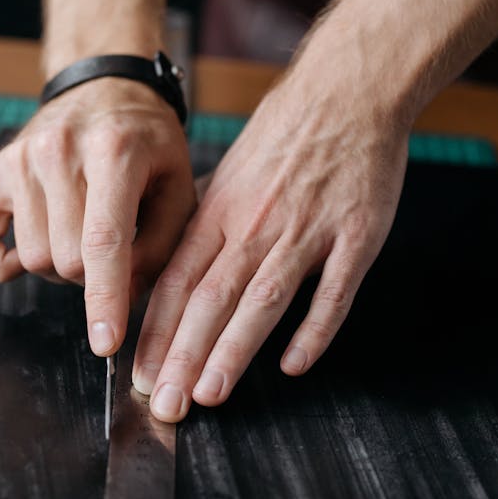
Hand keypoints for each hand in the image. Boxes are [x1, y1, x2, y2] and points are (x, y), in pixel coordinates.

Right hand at [0, 80, 195, 354]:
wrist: (105, 86)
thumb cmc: (148, 141)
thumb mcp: (178, 184)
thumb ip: (162, 244)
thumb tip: (126, 297)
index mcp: (115, 150)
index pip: (104, 241)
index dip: (105, 299)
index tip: (106, 343)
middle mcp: (58, 150)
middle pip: (67, 259)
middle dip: (94, 274)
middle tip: (112, 249)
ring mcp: (20, 160)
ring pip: (33, 258)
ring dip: (60, 265)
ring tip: (81, 233)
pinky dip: (4, 263)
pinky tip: (33, 246)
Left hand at [131, 63, 408, 421]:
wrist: (348, 93)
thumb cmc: (286, 134)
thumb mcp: (229, 169)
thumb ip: (201, 218)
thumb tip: (168, 258)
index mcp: (221, 211)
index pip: (177, 281)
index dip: (157, 332)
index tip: (142, 375)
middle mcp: (255, 224)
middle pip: (211, 298)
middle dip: (184, 356)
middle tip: (167, 405)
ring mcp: (307, 231)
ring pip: (263, 299)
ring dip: (233, 350)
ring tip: (210, 394)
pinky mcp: (356, 236)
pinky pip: (334, 291)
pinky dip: (314, 329)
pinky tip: (294, 364)